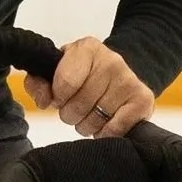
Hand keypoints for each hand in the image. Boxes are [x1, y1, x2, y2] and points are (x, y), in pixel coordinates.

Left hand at [25, 35, 155, 138]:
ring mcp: (129, 80)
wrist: (121, 76)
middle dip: (71, 114)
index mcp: (87, 48)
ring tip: (93, 113)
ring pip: (94, 122)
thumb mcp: (57, 71)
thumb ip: (38, 83)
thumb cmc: (83, 76)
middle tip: (78, 107)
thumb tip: (45, 101)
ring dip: (88, 125)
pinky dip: (106, 133)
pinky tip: (107, 122)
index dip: (58, 98)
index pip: (64, 83)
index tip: (60, 97)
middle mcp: (111, 60)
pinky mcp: (143, 100)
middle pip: (78, 106)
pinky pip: (114, 130)